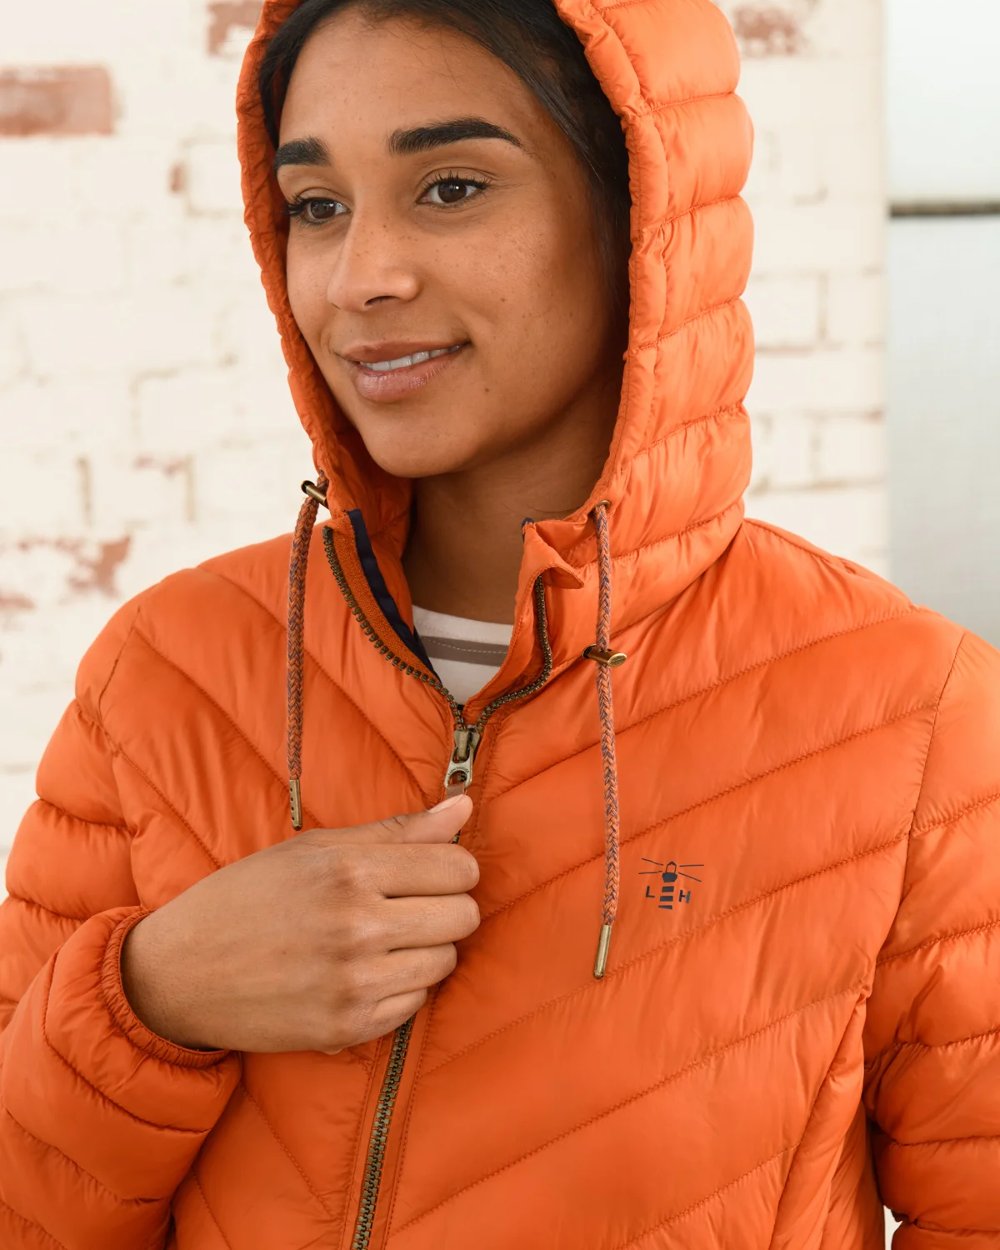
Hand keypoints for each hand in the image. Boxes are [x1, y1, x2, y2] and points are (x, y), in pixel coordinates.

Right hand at [120, 795, 477, 1053]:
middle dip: (445, 907)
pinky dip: (400, 988)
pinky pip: (416, 1003)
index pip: (458, 868)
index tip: (428, 873)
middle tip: (407, 907)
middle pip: (464, 916)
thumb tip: (464, 808)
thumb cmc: (249, 897)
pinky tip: (364, 974)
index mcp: (350, 869)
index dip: (451, 868)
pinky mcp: (350, 1027)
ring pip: (446, 961)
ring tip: (381, 940)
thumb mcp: (315, 848)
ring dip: (425, 949)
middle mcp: (358, 925)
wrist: (182, 973)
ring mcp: (356, 981)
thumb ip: (398, 830)